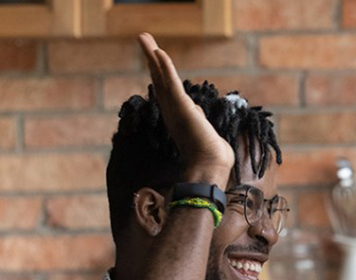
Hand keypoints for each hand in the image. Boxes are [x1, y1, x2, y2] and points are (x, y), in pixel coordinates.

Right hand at [138, 33, 233, 185]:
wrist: (210, 166)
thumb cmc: (212, 156)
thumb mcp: (205, 132)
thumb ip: (198, 120)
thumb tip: (197, 113)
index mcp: (177, 116)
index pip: (166, 89)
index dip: (159, 72)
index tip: (154, 57)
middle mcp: (172, 111)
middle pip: (158, 78)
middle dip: (151, 58)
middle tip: (143, 39)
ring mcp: (175, 108)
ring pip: (161, 76)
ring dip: (152, 55)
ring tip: (143, 36)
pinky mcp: (181, 107)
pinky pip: (171, 82)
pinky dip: (164, 66)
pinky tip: (158, 51)